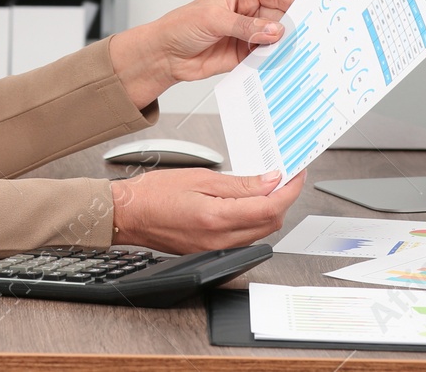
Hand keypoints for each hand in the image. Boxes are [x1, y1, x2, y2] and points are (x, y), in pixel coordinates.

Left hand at [108, 0, 297, 107]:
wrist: (166, 55)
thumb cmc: (182, 26)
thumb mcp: (214, 20)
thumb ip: (246, 26)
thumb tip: (273, 31)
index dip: (295, 2)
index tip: (309, 14)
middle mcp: (252, 8)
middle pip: (283, 17)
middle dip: (293, 28)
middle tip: (305, 39)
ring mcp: (252, 31)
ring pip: (278, 38)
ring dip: (285, 47)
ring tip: (294, 54)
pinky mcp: (249, 53)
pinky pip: (268, 56)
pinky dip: (275, 61)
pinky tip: (279, 65)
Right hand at [109, 168, 304, 253]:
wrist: (129, 214)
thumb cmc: (155, 194)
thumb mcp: (200, 177)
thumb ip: (239, 183)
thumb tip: (270, 181)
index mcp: (217, 217)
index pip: (269, 207)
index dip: (289, 190)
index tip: (296, 174)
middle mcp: (220, 239)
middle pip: (271, 223)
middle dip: (284, 198)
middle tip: (286, 175)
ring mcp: (217, 248)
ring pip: (261, 232)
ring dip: (271, 210)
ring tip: (269, 186)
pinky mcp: (212, 250)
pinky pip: (245, 237)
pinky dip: (254, 220)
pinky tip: (250, 203)